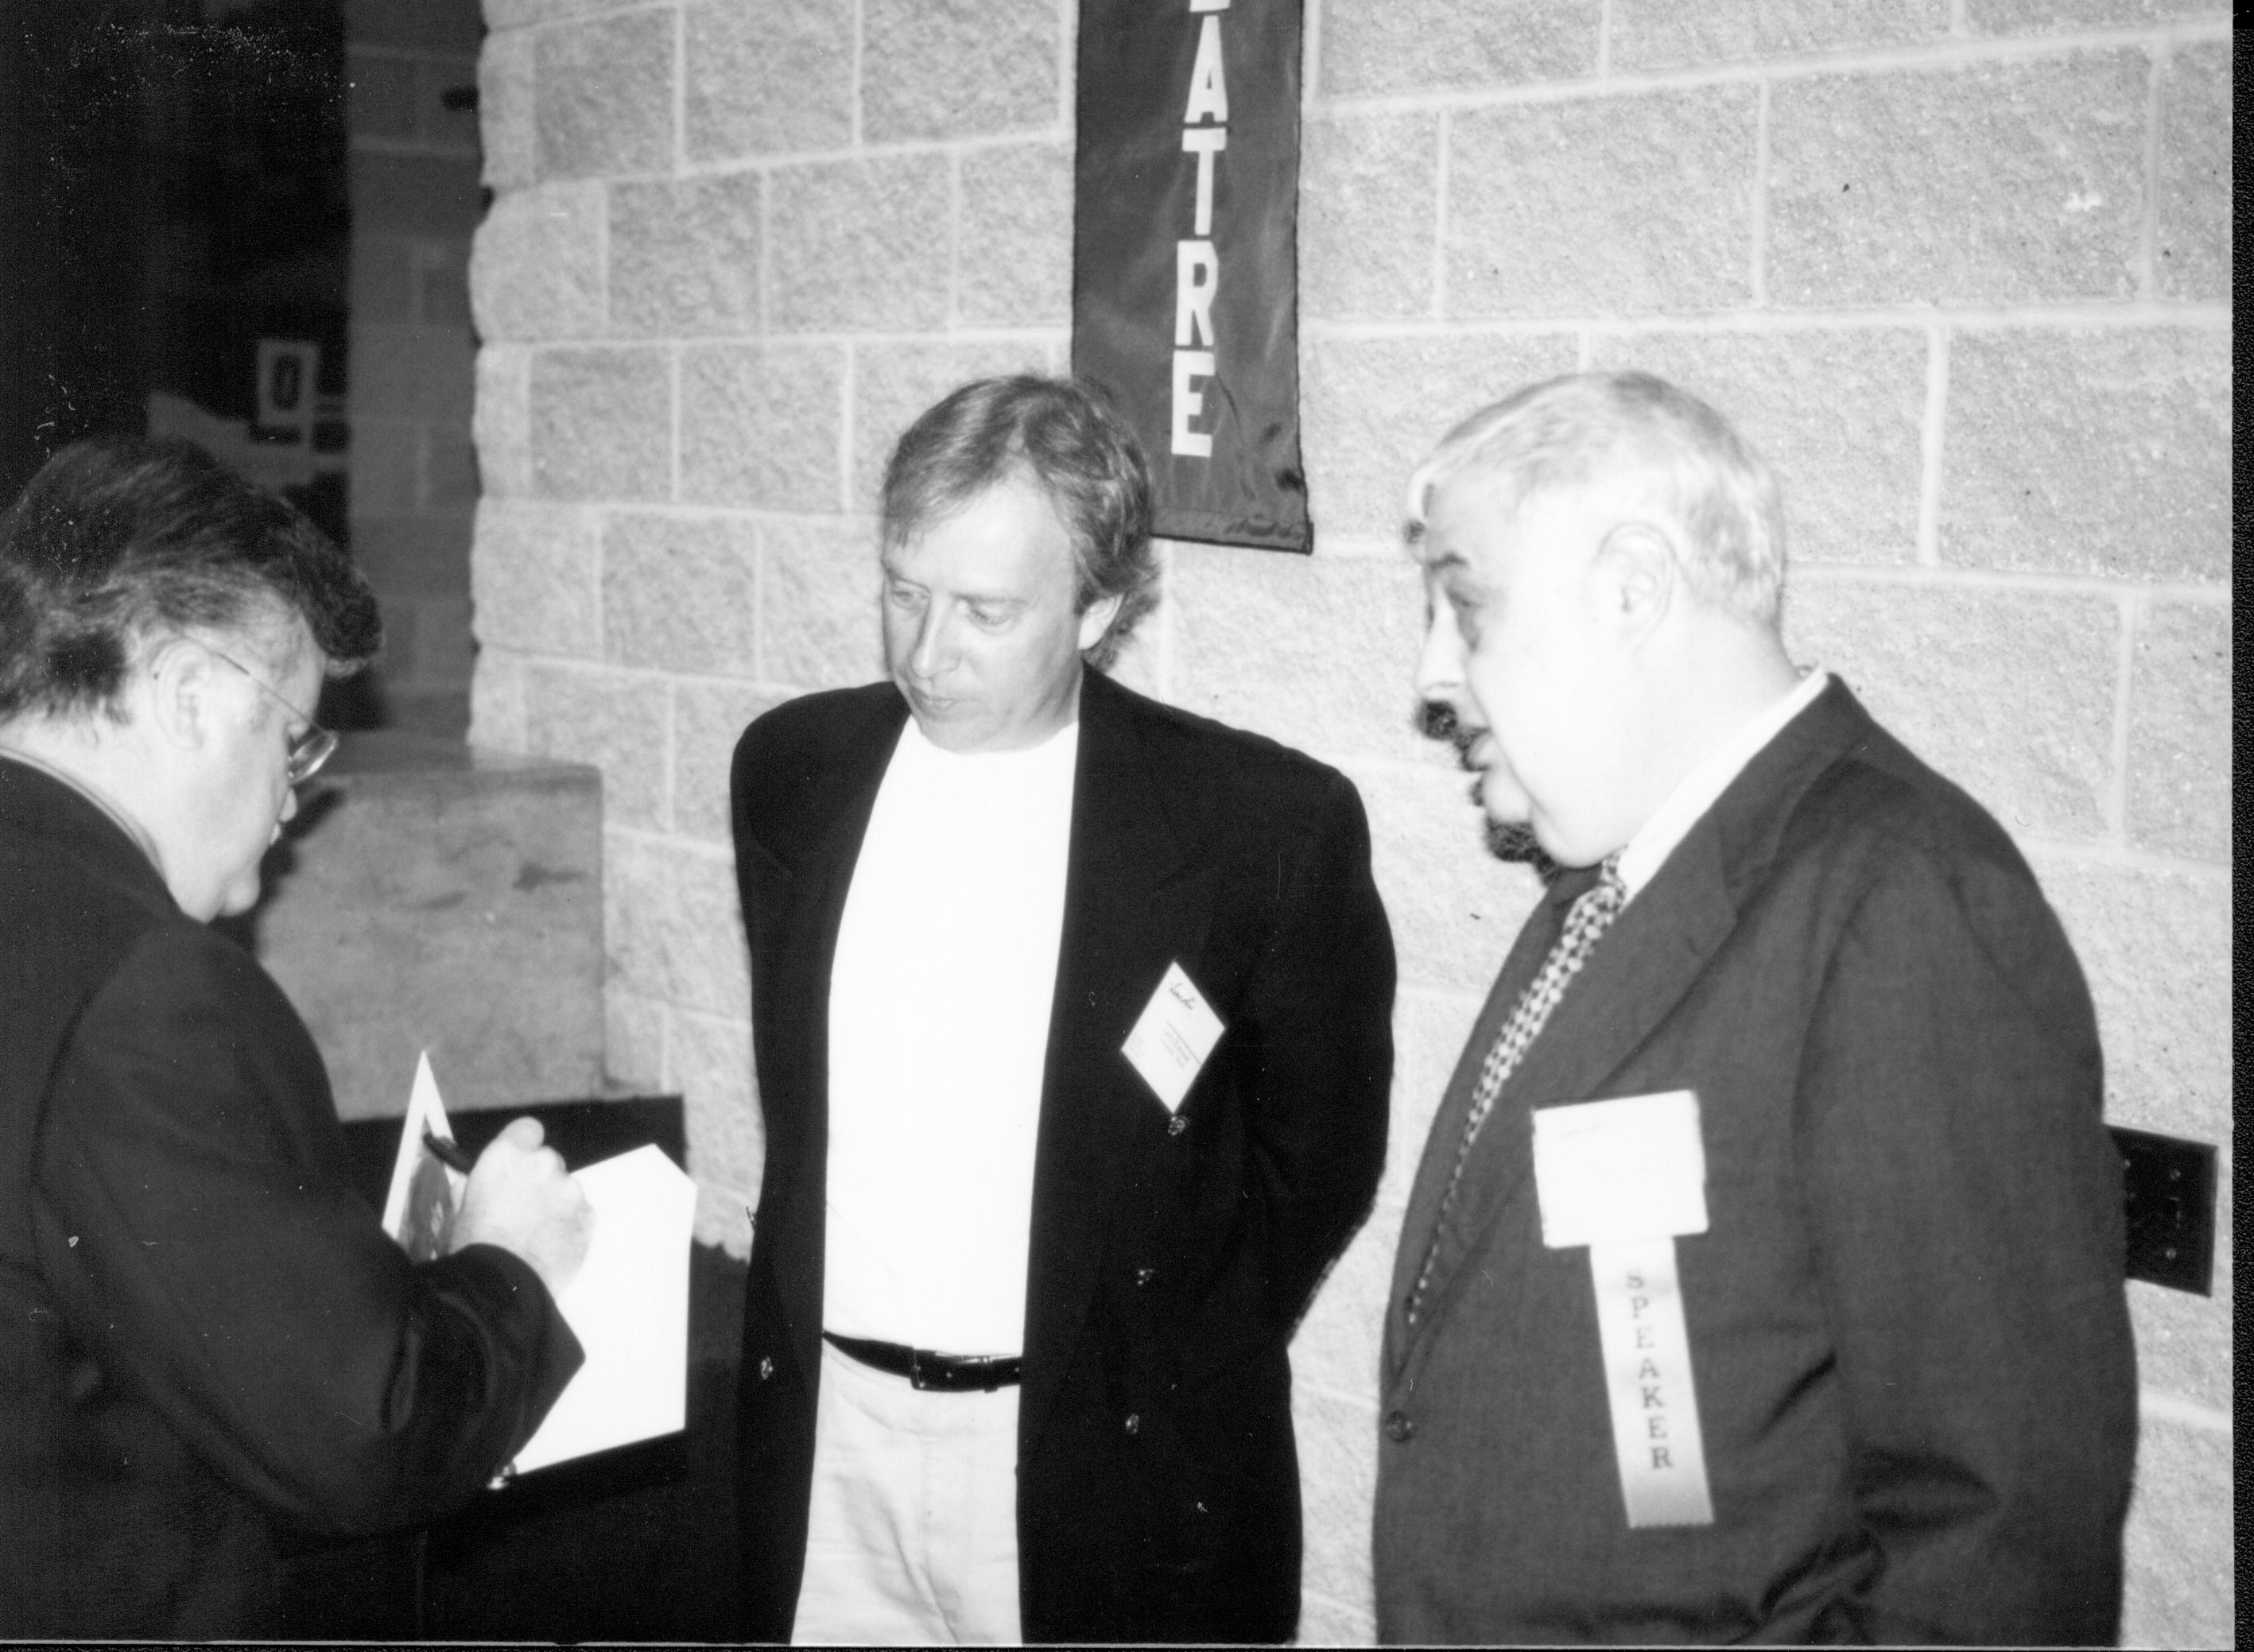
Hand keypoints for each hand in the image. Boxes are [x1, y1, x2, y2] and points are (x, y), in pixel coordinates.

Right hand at [449, 1116, 592, 1297]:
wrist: (502, 1283)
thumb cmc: (474, 1246)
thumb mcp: (463, 1207)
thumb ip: (480, 1184)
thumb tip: (484, 1181)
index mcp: (507, 1155)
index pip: (527, 1130)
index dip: (523, 1145)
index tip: (519, 1164)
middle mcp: (543, 1163)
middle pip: (548, 1161)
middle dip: (539, 1180)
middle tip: (525, 1209)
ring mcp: (570, 1188)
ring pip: (566, 1189)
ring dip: (556, 1204)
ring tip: (538, 1235)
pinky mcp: (588, 1215)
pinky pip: (581, 1213)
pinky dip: (571, 1225)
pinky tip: (552, 1245)